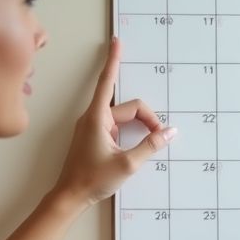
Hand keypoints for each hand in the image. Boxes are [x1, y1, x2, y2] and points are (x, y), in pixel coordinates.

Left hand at [51, 38, 175, 210]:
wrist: (69, 197)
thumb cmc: (92, 180)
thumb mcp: (127, 164)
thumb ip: (150, 146)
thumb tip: (170, 132)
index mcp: (97, 118)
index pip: (108, 82)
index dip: (114, 61)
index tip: (117, 43)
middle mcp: (94, 117)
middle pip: (128, 107)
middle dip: (148, 118)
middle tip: (161, 135)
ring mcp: (93, 127)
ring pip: (124, 117)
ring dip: (139, 125)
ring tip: (152, 138)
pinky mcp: (94, 137)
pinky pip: (117, 126)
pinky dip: (131, 131)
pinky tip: (137, 145)